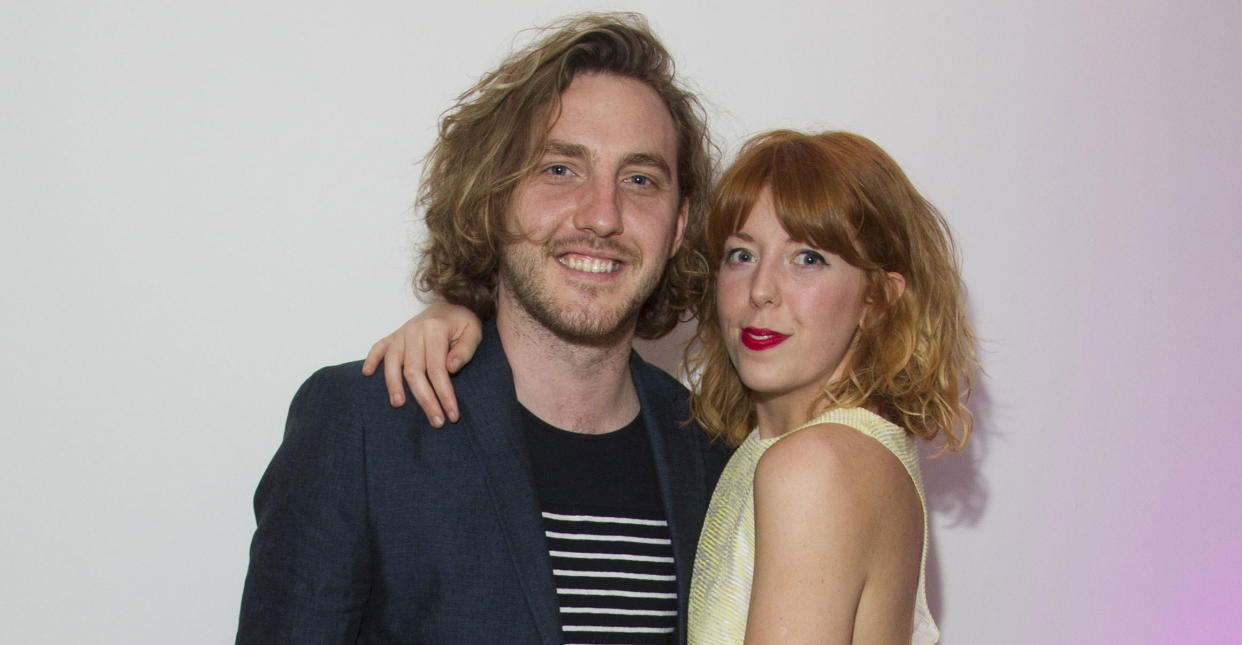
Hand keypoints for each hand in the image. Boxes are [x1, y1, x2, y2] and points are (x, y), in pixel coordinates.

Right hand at [361, 302, 482, 426]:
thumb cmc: (462, 322)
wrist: (450, 304)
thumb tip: (451, 367)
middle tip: (436, 421)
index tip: (452, 414)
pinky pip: (378, 347)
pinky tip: (367, 373)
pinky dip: (371, 359)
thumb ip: (465, 350)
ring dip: (394, 385)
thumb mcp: (474, 332)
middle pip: (414, 371)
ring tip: (399, 405)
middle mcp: (415, 330)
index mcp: (435, 329)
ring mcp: (402, 333)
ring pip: (392, 362)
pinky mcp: (394, 336)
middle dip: (425, 399)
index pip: (437, 369)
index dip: (444, 394)